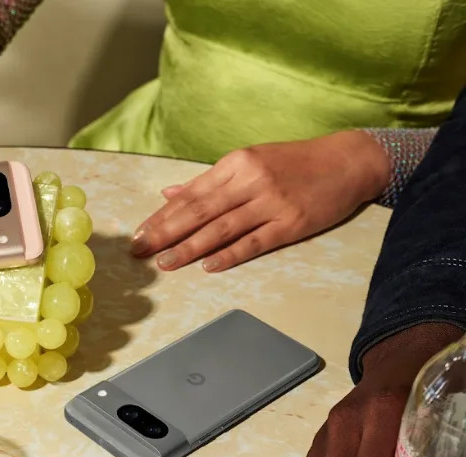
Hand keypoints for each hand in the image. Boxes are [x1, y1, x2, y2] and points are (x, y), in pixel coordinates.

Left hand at [132, 131, 390, 270]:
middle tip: (139, 251)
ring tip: (164, 262)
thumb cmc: (295, 162)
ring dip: (189, 247)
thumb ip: (209, 181)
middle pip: (199, 211)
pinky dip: (230, 254)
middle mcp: (250, 181)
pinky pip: (254, 242)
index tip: (138, 232)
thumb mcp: (250, 161)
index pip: (191, 194)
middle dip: (165, 233)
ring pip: (221, 229)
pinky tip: (207, 265)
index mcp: (236, 163)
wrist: (349, 161)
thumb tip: (169, 193)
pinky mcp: (291, 223)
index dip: (162, 216)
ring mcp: (271, 203)